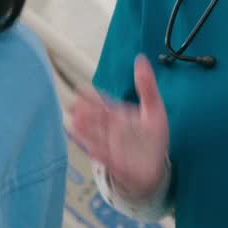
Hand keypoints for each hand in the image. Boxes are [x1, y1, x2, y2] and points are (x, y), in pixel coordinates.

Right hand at [69, 55, 169, 198]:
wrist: (154, 169)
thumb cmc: (153, 137)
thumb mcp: (154, 109)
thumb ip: (146, 86)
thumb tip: (140, 58)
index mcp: (120, 114)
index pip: (105, 103)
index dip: (93, 97)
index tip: (81, 90)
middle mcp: (112, 128)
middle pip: (97, 118)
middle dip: (86, 112)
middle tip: (73, 105)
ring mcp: (110, 144)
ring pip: (95, 134)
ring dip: (85, 128)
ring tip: (73, 121)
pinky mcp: (112, 161)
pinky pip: (99, 152)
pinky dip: (88, 146)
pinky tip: (75, 138)